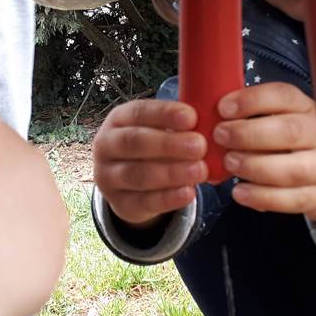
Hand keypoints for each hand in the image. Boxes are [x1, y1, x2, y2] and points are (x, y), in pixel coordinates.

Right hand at [92, 99, 207, 225]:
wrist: (129, 184)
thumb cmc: (152, 147)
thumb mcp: (158, 129)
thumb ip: (178, 125)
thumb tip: (209, 122)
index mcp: (118, 119)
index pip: (139, 112)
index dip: (165, 114)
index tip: (192, 117)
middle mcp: (106, 145)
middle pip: (134, 142)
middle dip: (169, 144)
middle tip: (200, 145)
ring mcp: (108, 176)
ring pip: (137, 175)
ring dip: (171, 173)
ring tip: (200, 170)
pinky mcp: (119, 203)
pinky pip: (143, 202)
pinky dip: (168, 198)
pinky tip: (189, 192)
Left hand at [214, 83, 315, 222]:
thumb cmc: (292, 143)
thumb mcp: (279, 120)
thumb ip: (252, 117)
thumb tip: (214, 118)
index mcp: (306, 108)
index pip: (283, 96)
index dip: (252, 100)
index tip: (224, 108)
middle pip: (290, 131)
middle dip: (249, 134)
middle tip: (221, 136)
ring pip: (293, 169)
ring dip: (255, 167)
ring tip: (230, 163)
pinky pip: (294, 199)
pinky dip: (263, 197)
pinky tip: (240, 192)